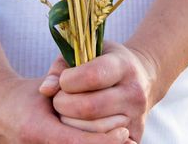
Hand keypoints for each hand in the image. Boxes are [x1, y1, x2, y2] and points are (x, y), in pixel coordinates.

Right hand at [0, 76, 129, 143]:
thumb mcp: (45, 86)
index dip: (104, 141)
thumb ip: (62, 83)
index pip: (77, 142)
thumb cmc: (24, 95)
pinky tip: (109, 142)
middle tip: (129, 138)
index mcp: (36, 130)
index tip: (124, 132)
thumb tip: (86, 90)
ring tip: (126, 142)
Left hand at [39, 42, 161, 142]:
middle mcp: (134, 91)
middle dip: (63, 105)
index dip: (67, 80)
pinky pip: (102, 142)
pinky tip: (82, 122)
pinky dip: (85, 136)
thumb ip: (61, 67)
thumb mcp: (86, 52)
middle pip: (88, 108)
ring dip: (70, 123)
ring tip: (69, 111)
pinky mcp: (136, 134)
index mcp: (123, 66)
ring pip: (92, 130)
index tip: (64, 80)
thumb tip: (45, 90)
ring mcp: (137, 115)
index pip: (91, 76)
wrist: (142, 76)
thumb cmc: (105, 62)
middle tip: (59, 100)